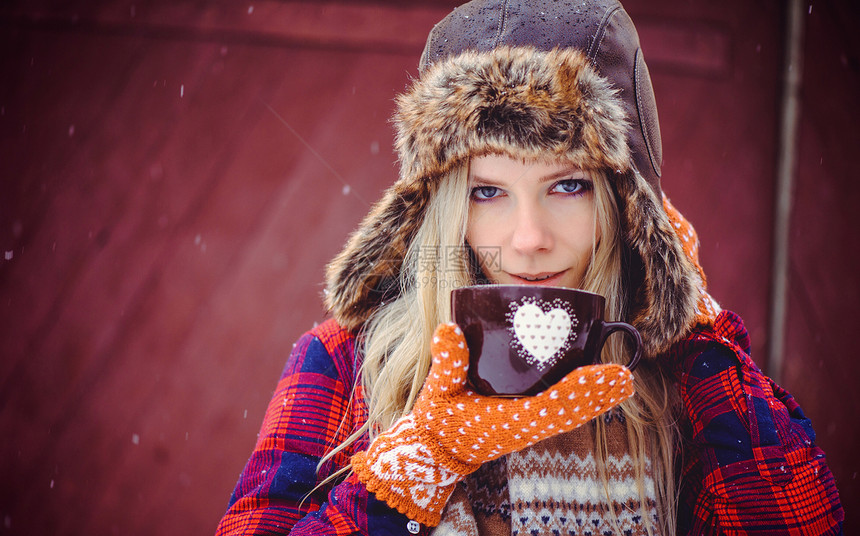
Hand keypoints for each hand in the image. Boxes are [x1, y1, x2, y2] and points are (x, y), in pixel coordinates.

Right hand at [351, 322, 633, 525]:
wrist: (437, 449)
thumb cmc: (438, 419)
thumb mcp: (437, 390)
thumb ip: (445, 362)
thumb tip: (448, 329)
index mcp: (505, 421)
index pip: (549, 406)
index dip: (577, 390)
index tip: (600, 373)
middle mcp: (523, 427)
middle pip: (569, 412)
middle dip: (597, 396)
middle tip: (624, 377)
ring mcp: (528, 427)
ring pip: (569, 414)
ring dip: (596, 399)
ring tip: (622, 380)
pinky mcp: (528, 422)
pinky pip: (562, 413)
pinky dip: (583, 401)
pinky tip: (600, 388)